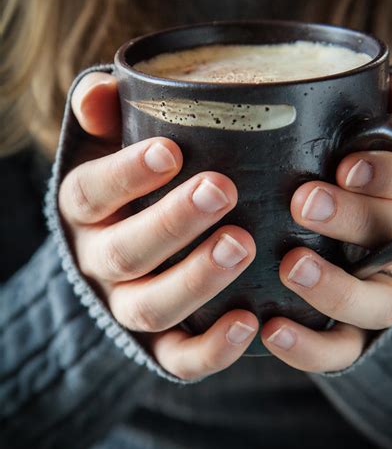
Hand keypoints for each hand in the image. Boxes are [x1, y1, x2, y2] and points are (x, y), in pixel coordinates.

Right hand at [58, 72, 258, 380]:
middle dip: (172, 223)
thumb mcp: (116, 141)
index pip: (90, 194)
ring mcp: (128, 306)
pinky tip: (249, 321)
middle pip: (124, 252)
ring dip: (196, 279)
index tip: (171, 151)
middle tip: (221, 190)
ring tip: (243, 245)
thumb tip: (102, 90)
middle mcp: (100, 261)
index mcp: (86, 209)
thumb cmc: (139, 180)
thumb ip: (109, 113)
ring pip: (150, 307)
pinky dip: (211, 348)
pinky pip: (178, 358)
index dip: (126, 175)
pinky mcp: (160, 345)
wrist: (133, 245)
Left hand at [260, 72, 391, 371]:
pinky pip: (341, 351)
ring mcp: (372, 291)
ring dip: (338, 289)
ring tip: (291, 266)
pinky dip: (312, 348)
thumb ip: (386, 102)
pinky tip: (272, 330)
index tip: (345, 166)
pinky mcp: (345, 332)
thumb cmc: (334, 169)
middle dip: (352, 220)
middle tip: (305, 202)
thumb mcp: (358, 127)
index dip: (384, 175)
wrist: (326, 229)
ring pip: (378, 304)